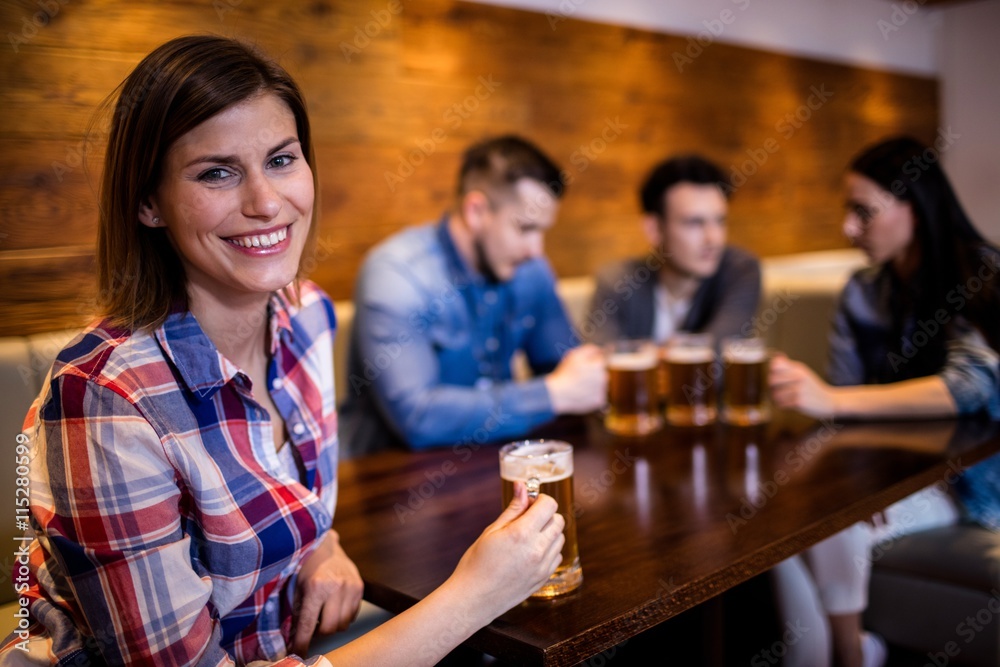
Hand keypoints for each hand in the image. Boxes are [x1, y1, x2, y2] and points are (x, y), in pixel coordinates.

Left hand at [292, 529, 363, 654]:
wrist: (324, 544)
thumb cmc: (305, 565)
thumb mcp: (295, 587)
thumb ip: (297, 612)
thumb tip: (294, 638)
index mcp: (316, 587)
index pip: (309, 625)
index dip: (302, 643)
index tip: (299, 654)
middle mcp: (336, 587)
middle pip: (330, 628)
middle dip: (319, 633)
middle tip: (311, 627)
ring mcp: (351, 587)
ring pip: (343, 624)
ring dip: (332, 625)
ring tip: (322, 614)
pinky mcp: (359, 587)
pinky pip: (352, 614)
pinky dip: (342, 616)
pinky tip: (333, 607)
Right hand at [449, 482, 563, 619]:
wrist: (473, 598)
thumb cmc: (476, 564)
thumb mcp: (491, 531)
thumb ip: (513, 508)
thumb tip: (522, 486)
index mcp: (522, 534)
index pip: (549, 505)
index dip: (540, 500)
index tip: (529, 503)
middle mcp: (538, 550)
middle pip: (559, 520)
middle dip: (545, 515)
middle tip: (527, 519)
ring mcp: (543, 566)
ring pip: (560, 538)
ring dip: (548, 532)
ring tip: (527, 537)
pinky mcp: (544, 578)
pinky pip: (557, 556)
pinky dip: (548, 550)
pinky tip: (530, 552)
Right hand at [545, 344, 607, 414]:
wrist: (559, 394)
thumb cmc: (566, 373)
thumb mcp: (575, 355)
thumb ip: (590, 349)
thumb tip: (600, 349)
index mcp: (599, 365)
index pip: (604, 359)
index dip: (594, 361)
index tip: (587, 364)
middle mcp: (604, 377)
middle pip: (602, 372)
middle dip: (594, 372)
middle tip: (579, 375)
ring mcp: (603, 390)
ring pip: (600, 384)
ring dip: (593, 383)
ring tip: (579, 385)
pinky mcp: (599, 400)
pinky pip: (599, 395)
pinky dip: (592, 394)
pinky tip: (581, 392)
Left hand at [768, 352, 836, 418]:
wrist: (830, 401)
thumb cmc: (813, 388)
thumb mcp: (803, 373)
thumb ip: (789, 366)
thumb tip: (776, 356)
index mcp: (798, 369)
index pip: (775, 364)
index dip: (771, 371)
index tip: (775, 377)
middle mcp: (798, 377)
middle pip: (772, 379)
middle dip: (771, 387)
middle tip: (776, 391)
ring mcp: (799, 389)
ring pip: (775, 394)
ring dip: (776, 398)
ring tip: (783, 399)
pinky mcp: (799, 401)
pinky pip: (781, 404)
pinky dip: (782, 406)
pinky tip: (787, 405)